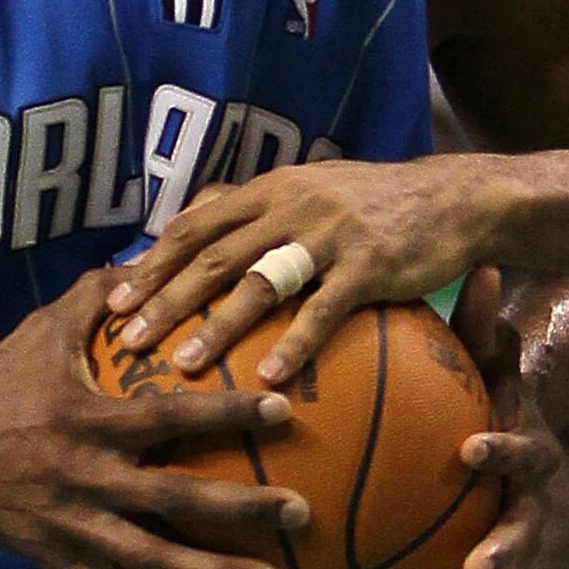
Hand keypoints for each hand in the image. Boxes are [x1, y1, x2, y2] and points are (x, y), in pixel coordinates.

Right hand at [0, 269, 310, 568]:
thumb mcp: (40, 330)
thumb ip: (93, 294)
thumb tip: (142, 256)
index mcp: (92, 420)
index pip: (172, 415)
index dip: (227, 413)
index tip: (282, 411)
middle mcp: (90, 478)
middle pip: (176, 500)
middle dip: (241, 509)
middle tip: (299, 514)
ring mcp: (75, 528)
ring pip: (152, 564)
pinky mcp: (59, 563)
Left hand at [109, 154, 493, 385]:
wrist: (455, 199)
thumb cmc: (377, 204)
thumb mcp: (312, 189)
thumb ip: (259, 208)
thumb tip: (199, 228)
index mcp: (270, 190)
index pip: (195, 225)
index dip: (153, 261)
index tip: (113, 299)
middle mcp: (290, 206)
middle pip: (213, 255)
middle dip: (165, 298)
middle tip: (128, 340)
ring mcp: (329, 235)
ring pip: (258, 282)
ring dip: (216, 325)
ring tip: (184, 365)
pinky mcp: (369, 266)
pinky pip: (323, 311)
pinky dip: (292, 345)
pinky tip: (267, 378)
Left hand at [409, 267, 563, 568]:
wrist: (502, 438)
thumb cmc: (484, 388)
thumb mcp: (485, 353)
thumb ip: (482, 321)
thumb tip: (483, 263)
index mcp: (532, 454)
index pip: (527, 455)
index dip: (504, 453)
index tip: (470, 450)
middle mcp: (528, 509)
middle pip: (523, 539)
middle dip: (501, 557)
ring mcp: (509, 548)